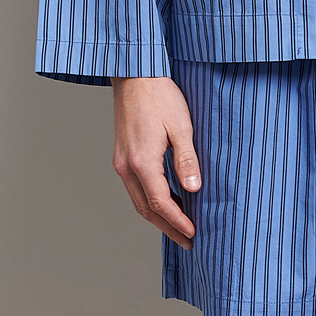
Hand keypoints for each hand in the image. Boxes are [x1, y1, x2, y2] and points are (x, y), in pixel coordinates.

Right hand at [110, 75, 201, 248]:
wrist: (135, 73)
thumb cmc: (160, 95)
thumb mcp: (181, 125)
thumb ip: (187, 159)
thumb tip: (194, 189)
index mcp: (142, 161)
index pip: (160, 203)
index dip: (178, 221)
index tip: (194, 234)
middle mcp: (126, 166)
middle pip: (146, 209)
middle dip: (168, 227)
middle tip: (188, 241)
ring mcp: (121, 161)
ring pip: (138, 200)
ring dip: (158, 216)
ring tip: (179, 227)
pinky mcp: (122, 154)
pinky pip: (135, 187)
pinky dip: (150, 200)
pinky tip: (164, 200)